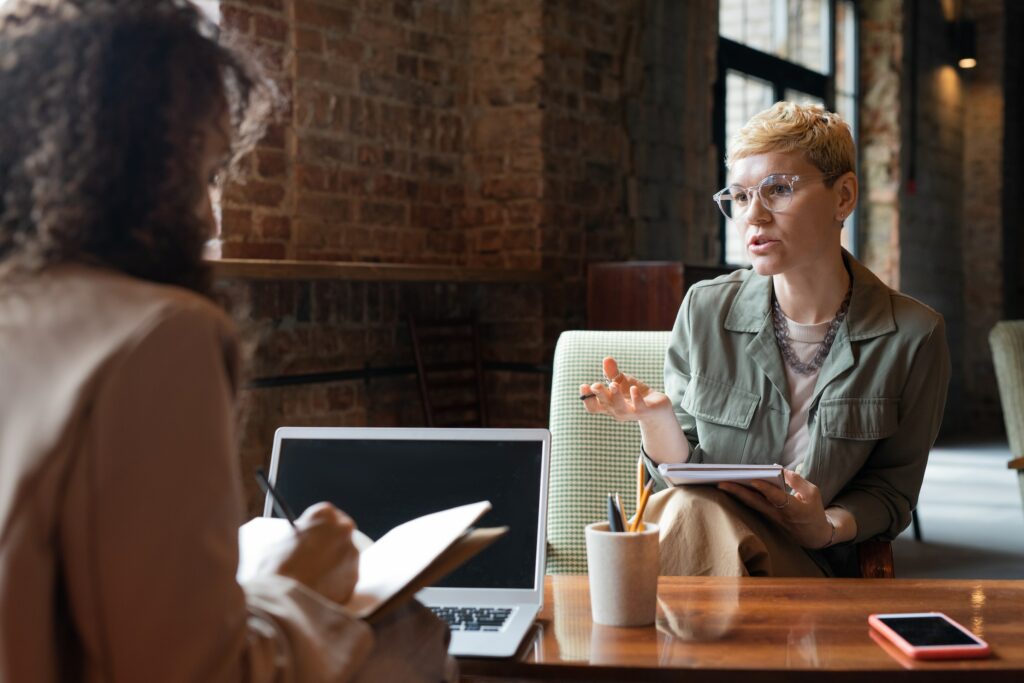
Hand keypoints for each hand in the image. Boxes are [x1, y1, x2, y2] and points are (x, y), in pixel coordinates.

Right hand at [259, 502, 359, 603]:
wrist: (286, 600)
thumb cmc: (276, 568)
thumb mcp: (276, 544)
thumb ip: (292, 539)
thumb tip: (293, 545)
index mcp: (323, 514)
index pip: (325, 514)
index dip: (317, 526)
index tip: (311, 535)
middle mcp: (343, 529)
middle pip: (340, 531)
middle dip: (330, 541)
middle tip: (315, 555)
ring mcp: (352, 553)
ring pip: (345, 554)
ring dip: (333, 562)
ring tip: (312, 577)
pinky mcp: (355, 576)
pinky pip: (346, 576)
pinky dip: (336, 581)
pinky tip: (320, 589)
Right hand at [580, 357, 671, 422]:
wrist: (657, 408)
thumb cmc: (635, 396)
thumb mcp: (622, 382)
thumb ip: (613, 373)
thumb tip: (606, 359)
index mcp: (609, 404)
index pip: (593, 406)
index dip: (587, 398)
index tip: (584, 386)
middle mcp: (617, 411)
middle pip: (605, 405)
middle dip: (599, 394)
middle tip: (595, 385)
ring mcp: (631, 412)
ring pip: (620, 408)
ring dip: (616, 396)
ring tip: (614, 384)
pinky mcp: (645, 411)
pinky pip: (639, 407)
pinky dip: (635, 398)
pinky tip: (634, 388)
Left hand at [717, 470, 833, 548]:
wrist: (814, 535)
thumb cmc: (813, 510)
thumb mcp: (813, 493)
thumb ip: (797, 480)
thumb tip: (779, 469)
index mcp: (794, 509)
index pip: (777, 498)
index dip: (766, 490)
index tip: (754, 481)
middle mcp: (778, 515)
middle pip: (756, 503)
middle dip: (738, 492)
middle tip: (721, 482)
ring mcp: (770, 518)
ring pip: (751, 505)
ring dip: (736, 495)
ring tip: (721, 483)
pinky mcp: (766, 518)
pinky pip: (752, 507)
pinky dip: (741, 498)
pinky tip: (731, 489)